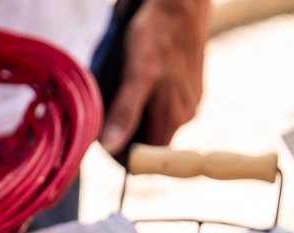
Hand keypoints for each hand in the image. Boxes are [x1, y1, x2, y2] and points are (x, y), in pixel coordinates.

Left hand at [101, 0, 212, 154]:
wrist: (182, 4)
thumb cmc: (158, 35)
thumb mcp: (136, 74)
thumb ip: (125, 112)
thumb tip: (110, 145)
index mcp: (174, 117)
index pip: (147, 157)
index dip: (124, 155)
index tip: (104, 144)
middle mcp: (186, 113)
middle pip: (151, 140)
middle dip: (128, 133)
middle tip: (106, 117)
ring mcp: (190, 98)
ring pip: (157, 120)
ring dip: (138, 116)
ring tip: (120, 97)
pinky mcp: (190, 84)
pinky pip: (165, 103)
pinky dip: (149, 99)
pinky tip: (139, 83)